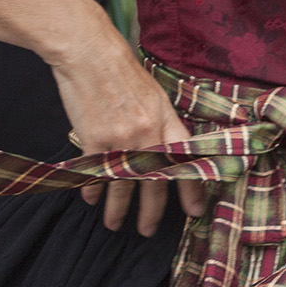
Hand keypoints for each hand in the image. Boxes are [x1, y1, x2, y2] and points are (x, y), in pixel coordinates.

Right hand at [46, 26, 208, 233]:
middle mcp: (147, 135)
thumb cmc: (123, 70)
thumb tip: (166, 149)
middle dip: (151, 212)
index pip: (185, 164)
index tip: (194, 211)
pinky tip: (93, 200)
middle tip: (148, 231)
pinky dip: (93, 189)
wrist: (91, 55)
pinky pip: (96, 174)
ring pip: (122, 186)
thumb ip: (162, 123)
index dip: (192, 189)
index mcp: (167, 121)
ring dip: (118, 210)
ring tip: (115, 225)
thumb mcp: (155, 94)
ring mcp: (121, 140)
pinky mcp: (94, 141)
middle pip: (154, 184)